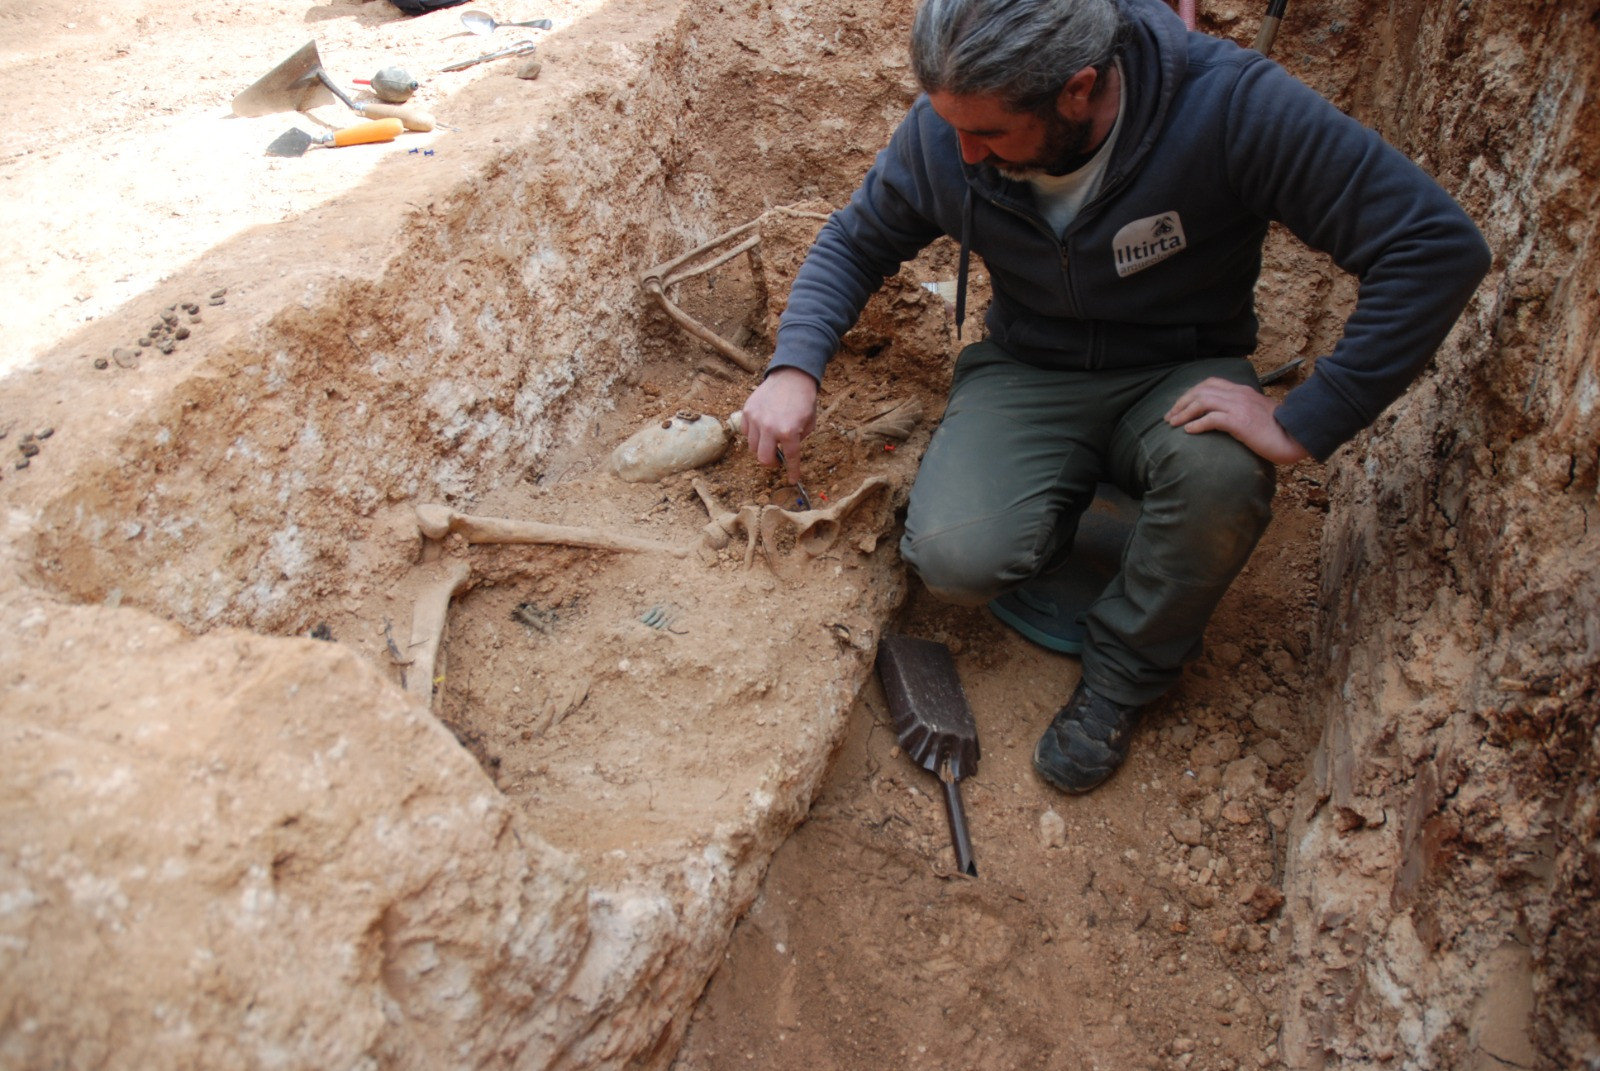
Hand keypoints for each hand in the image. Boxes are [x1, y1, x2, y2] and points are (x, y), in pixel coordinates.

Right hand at [741, 367, 818, 483]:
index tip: (792, 480)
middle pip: (763, 459)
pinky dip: (752, 434)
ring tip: (770, 439)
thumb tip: (787, 450)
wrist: (792, 375)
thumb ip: (799, 439)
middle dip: (771, 462)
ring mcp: (756, 419)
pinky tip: (761, 428)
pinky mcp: (747, 411)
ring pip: (752, 446)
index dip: (792, 472)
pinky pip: (745, 431)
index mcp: (789, 432)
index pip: (790, 459)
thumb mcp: (810, 422)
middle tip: (777, 459)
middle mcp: (769, 428)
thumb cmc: (804, 399)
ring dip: (761, 447)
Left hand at [1165, 377, 1310, 464]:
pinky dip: (1197, 424)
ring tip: (1173, 424)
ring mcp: (1239, 407)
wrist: (1297, 436)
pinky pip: (1212, 418)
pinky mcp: (1241, 422)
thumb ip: (1241, 410)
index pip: (1210, 383)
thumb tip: (1225, 418)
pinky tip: (1189, 432)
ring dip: (1184, 413)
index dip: (1191, 393)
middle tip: (1169, 417)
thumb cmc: (1278, 429)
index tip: (1179, 406)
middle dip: (1181, 403)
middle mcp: (1238, 395)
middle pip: (1201, 391)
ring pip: (1203, 402)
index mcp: (1242, 391)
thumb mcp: (1257, 413)